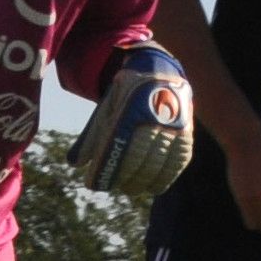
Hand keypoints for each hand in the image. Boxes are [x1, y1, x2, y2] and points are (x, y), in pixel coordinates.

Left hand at [70, 42, 194, 197]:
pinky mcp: (186, 131)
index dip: (105, 168)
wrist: (158, 72)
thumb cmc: (126, 97)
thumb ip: (92, 135)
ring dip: (144, 182)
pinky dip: (166, 177)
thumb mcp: (106, 109)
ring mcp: (172, 123)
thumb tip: (74, 164)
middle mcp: (153, 115)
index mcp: (128, 107)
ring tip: (131, 189)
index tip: (93, 184)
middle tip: (117, 187)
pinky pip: (178, 160)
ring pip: (159, 162)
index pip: (115, 145)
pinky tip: (155, 187)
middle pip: (139, 158)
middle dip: (125, 178)